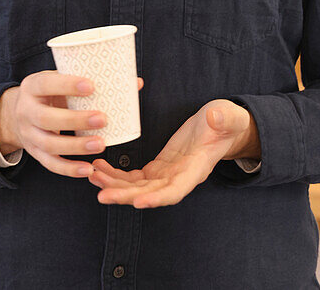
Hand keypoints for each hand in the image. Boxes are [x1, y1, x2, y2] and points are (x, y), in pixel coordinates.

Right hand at [6, 70, 143, 177]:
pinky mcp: (34, 153)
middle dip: (75, 120)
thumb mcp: (59, 80)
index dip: (67, 85)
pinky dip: (69, 169)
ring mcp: (28, 134)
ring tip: (101, 144)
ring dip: (76, 146)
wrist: (16, 113)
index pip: (46, 83)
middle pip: (46, 118)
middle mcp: (25, 111)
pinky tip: (88, 169)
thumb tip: (135, 83)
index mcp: (32, 86)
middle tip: (103, 118)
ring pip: (49, 144)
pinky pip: (50, 164)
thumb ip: (91, 81)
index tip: (92, 86)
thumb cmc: (49, 92)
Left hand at [87, 99, 258, 207]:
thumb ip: (223, 118)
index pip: (175, 190)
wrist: (221, 126)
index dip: (157, 198)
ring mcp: (167, 174)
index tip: (138, 202)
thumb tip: (215, 116)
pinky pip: (134, 176)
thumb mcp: (227, 117)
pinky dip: (116, 174)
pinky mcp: (158, 167)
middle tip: (101, 194)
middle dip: (125, 196)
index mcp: (196, 170)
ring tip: (92, 175)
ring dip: (114, 185)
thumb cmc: (226, 122)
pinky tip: (99, 166)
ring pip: (137, 188)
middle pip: (149, 194)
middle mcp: (179, 178)